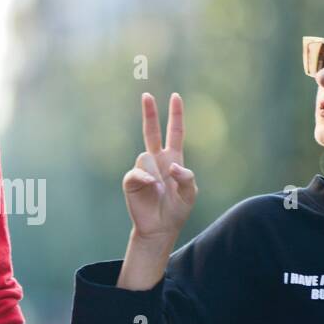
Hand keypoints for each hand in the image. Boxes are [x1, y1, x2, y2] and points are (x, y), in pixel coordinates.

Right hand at [123, 92, 196, 245]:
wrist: (160, 228)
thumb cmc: (177, 210)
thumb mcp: (191, 194)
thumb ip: (186, 177)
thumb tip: (171, 166)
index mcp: (173, 159)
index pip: (175, 133)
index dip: (176, 115)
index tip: (176, 97)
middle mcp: (157, 161)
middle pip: (151, 132)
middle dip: (150, 113)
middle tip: (146, 95)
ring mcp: (144, 170)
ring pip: (146, 156)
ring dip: (155, 172)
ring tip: (160, 190)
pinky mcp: (132, 181)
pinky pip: (137, 172)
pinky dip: (146, 179)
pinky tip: (152, 188)